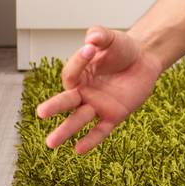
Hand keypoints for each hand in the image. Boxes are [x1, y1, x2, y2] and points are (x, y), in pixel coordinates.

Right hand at [35, 25, 164, 153]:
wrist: (144, 60)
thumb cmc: (121, 49)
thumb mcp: (111, 38)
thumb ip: (99, 35)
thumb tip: (91, 38)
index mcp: (78, 73)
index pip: (72, 72)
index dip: (79, 61)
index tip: (90, 49)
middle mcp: (83, 92)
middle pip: (65, 101)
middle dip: (54, 107)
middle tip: (40, 113)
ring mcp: (97, 105)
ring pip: (78, 119)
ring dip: (65, 131)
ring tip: (50, 143)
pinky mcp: (113, 115)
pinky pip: (100, 130)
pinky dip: (90, 140)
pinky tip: (78, 150)